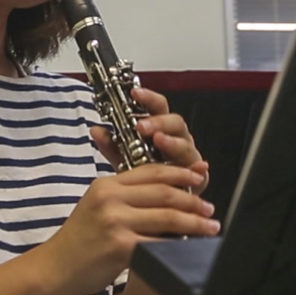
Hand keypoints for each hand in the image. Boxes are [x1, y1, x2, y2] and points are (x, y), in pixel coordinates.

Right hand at [47, 164, 218, 294]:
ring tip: (210, 226)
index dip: (180, 174)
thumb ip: (126, 197)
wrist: (53, 270)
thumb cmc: (78, 242)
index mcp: (106, 185)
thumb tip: (167, 192)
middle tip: (210, 208)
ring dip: (194, 222)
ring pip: (167, 216)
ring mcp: (115, 222)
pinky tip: (191, 247)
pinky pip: (160, 243)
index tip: (199, 178)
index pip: (152, 172)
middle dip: (193, 200)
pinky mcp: (120, 246)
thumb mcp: (97, 207)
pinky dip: (179, 244)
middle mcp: (110, 198)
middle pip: (164, 192)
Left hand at [91, 86, 209, 194]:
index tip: (135, 93)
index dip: (148, 98)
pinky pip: (200, 172)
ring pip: (185, 144)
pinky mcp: (197, 178)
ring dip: (172, 142)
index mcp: (161, 128)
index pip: (157, 107)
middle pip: (175, 122)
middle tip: (141, 126)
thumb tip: (96, 130)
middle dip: (159, 122)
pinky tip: (199, 167)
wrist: (154, 201)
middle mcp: (177, 139)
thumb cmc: (143, 175)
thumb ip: (112, 146)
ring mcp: (188, 157)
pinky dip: (200, 169)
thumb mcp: (123, 159)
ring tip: (159, 140)